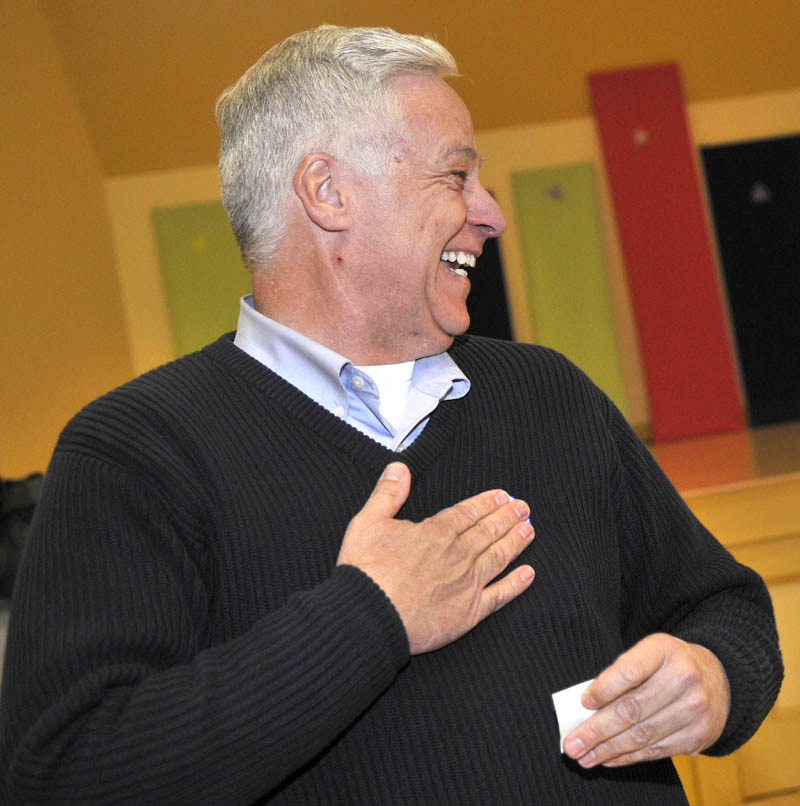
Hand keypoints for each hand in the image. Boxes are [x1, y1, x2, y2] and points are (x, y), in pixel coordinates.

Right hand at [338, 462, 534, 653]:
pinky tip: (528, 574)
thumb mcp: (367, 522)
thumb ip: (387, 494)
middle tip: (523, 507)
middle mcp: (457, 555)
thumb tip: (399, 467)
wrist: (369, 617)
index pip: (467, 513)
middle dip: (507, 517)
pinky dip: (516, 584)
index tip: (502, 495)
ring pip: (498, 557)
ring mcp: (467, 584)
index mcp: (435, 533)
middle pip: (488, 531)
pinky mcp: (469, 612)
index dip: (486, 503)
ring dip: (515, 542)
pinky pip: (499, 596)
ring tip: (529, 529)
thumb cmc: (365, 571)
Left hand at [563, 633, 729, 766]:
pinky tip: (608, 759)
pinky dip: (628, 757)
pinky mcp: (699, 735)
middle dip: (597, 731)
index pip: (629, 672)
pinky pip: (656, 750)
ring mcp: (694, 709)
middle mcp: (684, 678)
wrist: (716, 676)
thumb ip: (621, 673)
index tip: (582, 704)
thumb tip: (586, 707)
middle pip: (632, 709)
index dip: (603, 689)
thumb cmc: (667, 663)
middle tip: (571, 745)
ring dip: (608, 750)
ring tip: (584, 757)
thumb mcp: (647, 653)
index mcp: (664, 650)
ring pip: (642, 735)